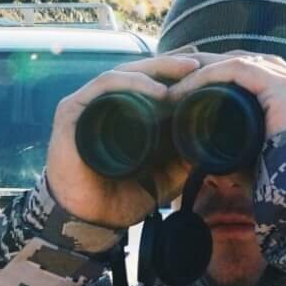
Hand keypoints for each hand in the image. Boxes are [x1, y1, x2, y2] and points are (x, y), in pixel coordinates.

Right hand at [44, 54, 200, 229]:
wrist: (88, 221)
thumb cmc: (118, 197)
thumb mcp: (162, 176)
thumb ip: (183, 160)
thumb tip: (212, 144)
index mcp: (121, 114)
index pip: (149, 83)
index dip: (175, 73)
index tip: (206, 71)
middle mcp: (104, 104)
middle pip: (140, 72)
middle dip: (171, 65)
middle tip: (199, 64)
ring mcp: (87, 104)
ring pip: (125, 73)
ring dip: (157, 68)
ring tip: (186, 71)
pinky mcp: (73, 109)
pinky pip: (105, 86)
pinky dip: (132, 82)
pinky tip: (158, 91)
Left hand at [168, 52, 285, 158]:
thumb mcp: (259, 163)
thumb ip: (237, 155)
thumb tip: (207, 160)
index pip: (255, 75)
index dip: (220, 77)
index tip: (188, 90)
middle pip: (247, 63)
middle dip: (209, 68)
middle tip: (175, 80)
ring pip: (239, 62)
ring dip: (204, 70)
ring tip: (175, 83)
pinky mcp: (285, 88)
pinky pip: (238, 70)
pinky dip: (209, 75)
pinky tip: (186, 86)